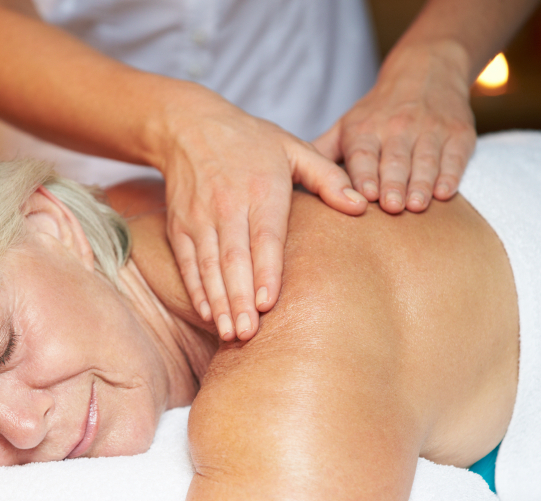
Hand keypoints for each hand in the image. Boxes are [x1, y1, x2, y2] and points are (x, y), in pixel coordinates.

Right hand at [160, 90, 365, 340]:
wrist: (187, 126)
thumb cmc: (249, 140)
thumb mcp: (293, 147)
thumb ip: (328, 178)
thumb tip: (361, 206)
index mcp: (262, 189)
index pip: (264, 237)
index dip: (265, 272)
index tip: (267, 304)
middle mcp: (228, 206)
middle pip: (233, 259)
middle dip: (239, 299)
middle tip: (248, 335)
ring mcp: (199, 218)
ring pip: (208, 266)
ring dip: (219, 301)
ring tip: (230, 333)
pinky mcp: (179, 226)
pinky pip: (187, 263)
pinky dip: (196, 290)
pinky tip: (207, 313)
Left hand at [315, 41, 476, 213]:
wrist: (427, 71)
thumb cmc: (377, 111)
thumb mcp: (346, 126)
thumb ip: (322, 154)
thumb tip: (288, 184)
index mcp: (364, 130)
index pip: (363, 154)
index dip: (365, 174)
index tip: (365, 195)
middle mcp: (396, 128)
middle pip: (394, 160)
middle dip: (393, 183)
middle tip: (393, 208)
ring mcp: (429, 130)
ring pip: (425, 160)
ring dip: (421, 183)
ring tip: (416, 205)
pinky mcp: (458, 133)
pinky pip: (454, 156)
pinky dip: (450, 174)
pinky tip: (444, 192)